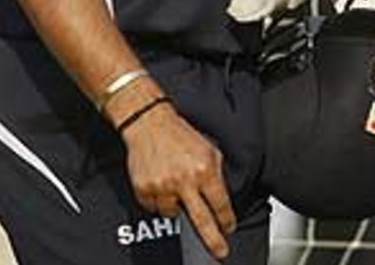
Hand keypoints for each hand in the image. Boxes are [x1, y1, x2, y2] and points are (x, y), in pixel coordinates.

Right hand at [122, 101, 235, 258]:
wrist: (149, 123)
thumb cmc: (180, 134)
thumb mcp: (209, 148)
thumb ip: (216, 173)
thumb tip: (221, 197)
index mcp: (204, 169)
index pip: (220, 204)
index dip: (226, 219)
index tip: (228, 227)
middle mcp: (185, 180)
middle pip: (202, 221)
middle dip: (213, 240)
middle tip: (220, 252)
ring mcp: (163, 187)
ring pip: (173, 215)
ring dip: (177, 207)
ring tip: (175, 187)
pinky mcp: (145, 189)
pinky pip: (154, 208)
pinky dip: (159, 201)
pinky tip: (161, 184)